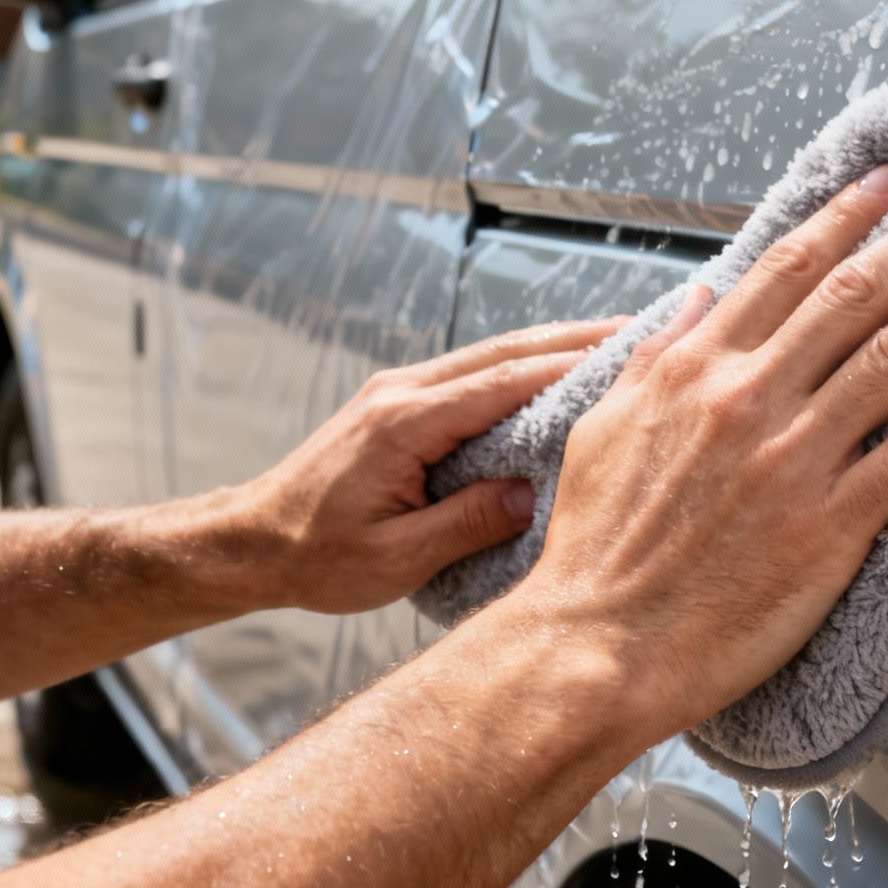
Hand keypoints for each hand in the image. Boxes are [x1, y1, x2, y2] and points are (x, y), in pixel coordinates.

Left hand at [230, 319, 624, 614]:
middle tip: (636, 329)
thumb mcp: (396, 559)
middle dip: (573, 337)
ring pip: (488, 354)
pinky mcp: (396, 403)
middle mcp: (401, 392)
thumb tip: (531, 496)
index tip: (624, 352)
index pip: (503, 382)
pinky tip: (551, 371)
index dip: (568, 365)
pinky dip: (518, 365)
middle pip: (504, 351)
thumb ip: (466, 524)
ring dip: (549, 345)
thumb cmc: (316, 557)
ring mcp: (397, 391)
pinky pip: (470, 373)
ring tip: (610, 341)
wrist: (250, 542)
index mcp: (404, 423)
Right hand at [513, 166, 887, 743]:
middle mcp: (748, 398)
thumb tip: (697, 297)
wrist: (597, 646)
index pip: (784, 269)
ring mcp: (792, 459)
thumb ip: (654, 357)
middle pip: (855, 294)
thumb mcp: (602, 429)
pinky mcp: (828, 526)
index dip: (845, 217)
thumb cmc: (596, 552)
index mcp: (694, 370)